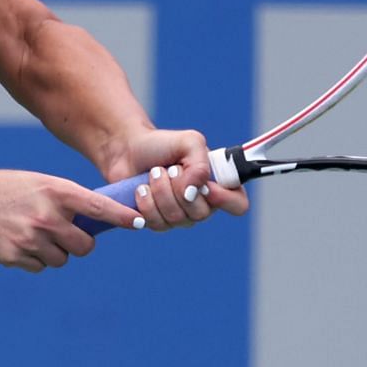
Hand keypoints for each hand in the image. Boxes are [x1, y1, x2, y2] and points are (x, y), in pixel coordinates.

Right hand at [0, 171, 139, 271]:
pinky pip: (41, 267)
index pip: (98, 207)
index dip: (121, 216)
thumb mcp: (37, 183)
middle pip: (85, 245)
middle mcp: (46, 216)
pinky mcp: (16, 256)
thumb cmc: (5, 190)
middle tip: (65, 234)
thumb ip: (65, 199)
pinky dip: (35, 259)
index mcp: (54, 191)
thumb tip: (97, 222)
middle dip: (79, 243)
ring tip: (33, 234)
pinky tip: (18, 242)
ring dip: (55, 252)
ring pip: (63, 259)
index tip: (139, 222)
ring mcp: (31, 238)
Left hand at [103, 127, 249, 231]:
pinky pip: (155, 224)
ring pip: (175, 219)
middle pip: (200, 214)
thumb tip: (194, 192)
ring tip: (152, 174)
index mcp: (217, 185)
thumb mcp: (189, 142)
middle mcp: (201, 204)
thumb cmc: (162, 145)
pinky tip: (140, 189)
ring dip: (160, 191)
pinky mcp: (156, 221)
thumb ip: (200, 163)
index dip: (225, 200)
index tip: (206, 186)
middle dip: (179, 188)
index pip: (238, 205)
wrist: (128, 149)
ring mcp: (179, 216)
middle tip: (169, 168)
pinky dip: (145, 202)